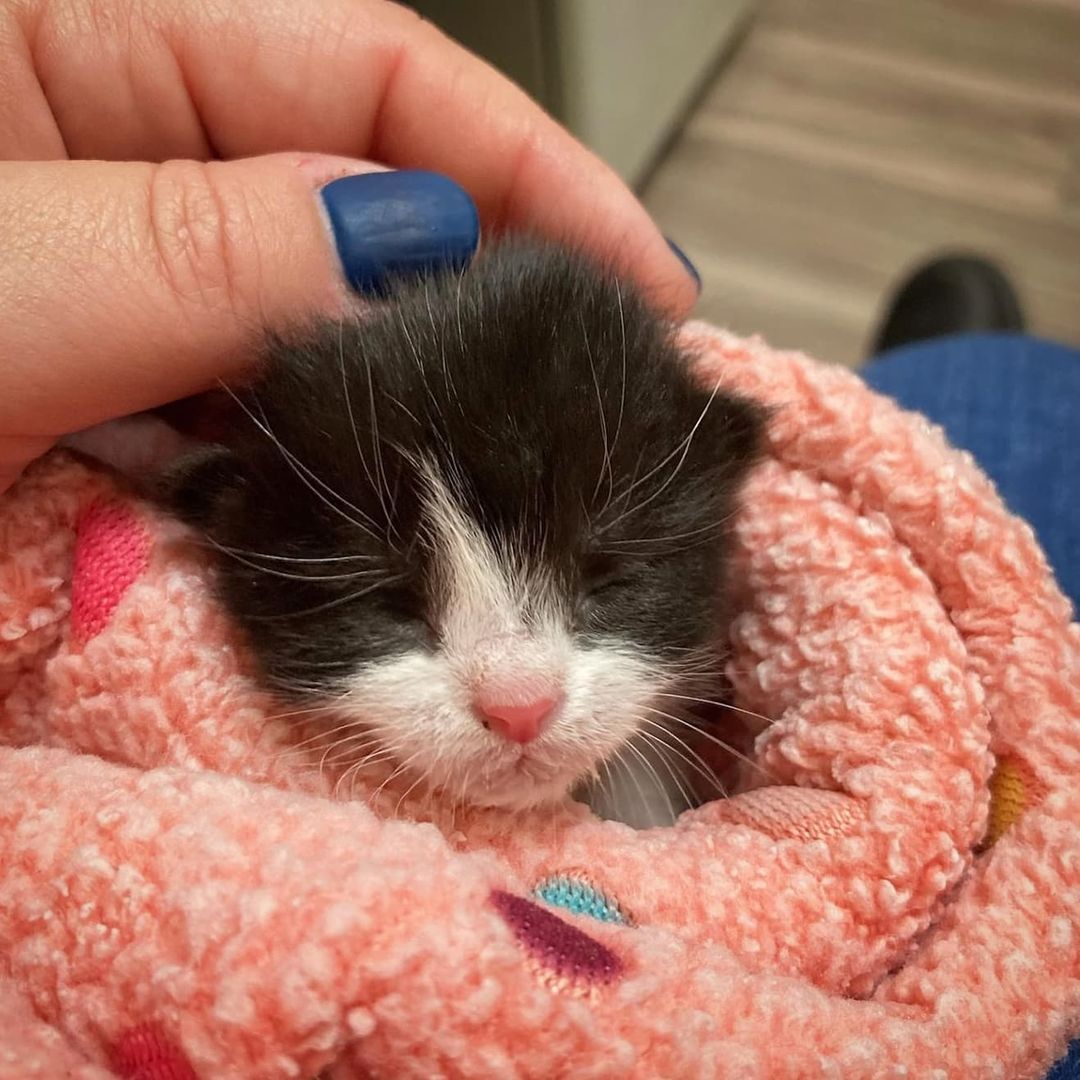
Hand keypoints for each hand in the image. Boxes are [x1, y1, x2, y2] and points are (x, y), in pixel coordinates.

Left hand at [0, 0, 697, 493]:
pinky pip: (236, 420)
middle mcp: (114, 150)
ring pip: (309, 335)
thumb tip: (412, 244)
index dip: (531, 176)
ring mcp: (112, 280)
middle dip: (484, 309)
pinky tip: (343, 526)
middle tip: (590, 409)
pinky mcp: (94, 386)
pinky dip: (294, 477)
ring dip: (392, 416)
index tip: (646, 280)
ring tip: (495, 485)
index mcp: (82, 35)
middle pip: (362, 211)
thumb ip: (202, 244)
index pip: (377, 75)